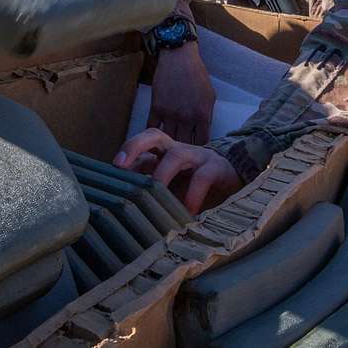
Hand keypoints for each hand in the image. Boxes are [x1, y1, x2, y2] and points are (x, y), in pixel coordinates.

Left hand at [114, 128, 239, 214]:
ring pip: (175, 156)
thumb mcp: (171, 187)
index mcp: (163, 152)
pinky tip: (187, 211)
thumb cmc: (195, 185)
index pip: (141, 145)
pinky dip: (192, 195)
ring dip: (162, 175)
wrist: (235, 178)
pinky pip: (201, 178)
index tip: (113, 166)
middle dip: (134, 146)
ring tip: (155, 195)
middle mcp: (176, 149)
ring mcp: (196, 156)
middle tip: (121, 165)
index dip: (126, 152)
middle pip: (153, 136)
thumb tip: (124, 202)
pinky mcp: (215, 167)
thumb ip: (151, 189)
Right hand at [149, 43, 215, 144]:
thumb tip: (202, 133)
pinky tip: (153, 140)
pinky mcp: (156, 108)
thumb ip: (206, 116)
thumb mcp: (210, 96)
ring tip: (167, 152)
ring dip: (168, 146)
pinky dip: (153, 135)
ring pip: (168, 140)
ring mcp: (170, 114)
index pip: (202, 143)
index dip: (199, 151)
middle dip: (183, 152)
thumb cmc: (197, 74)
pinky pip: (152, 128)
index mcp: (203, 115)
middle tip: (180, 156)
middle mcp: (187, 117)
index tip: (195, 154)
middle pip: (184, 145)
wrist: (178, 57)